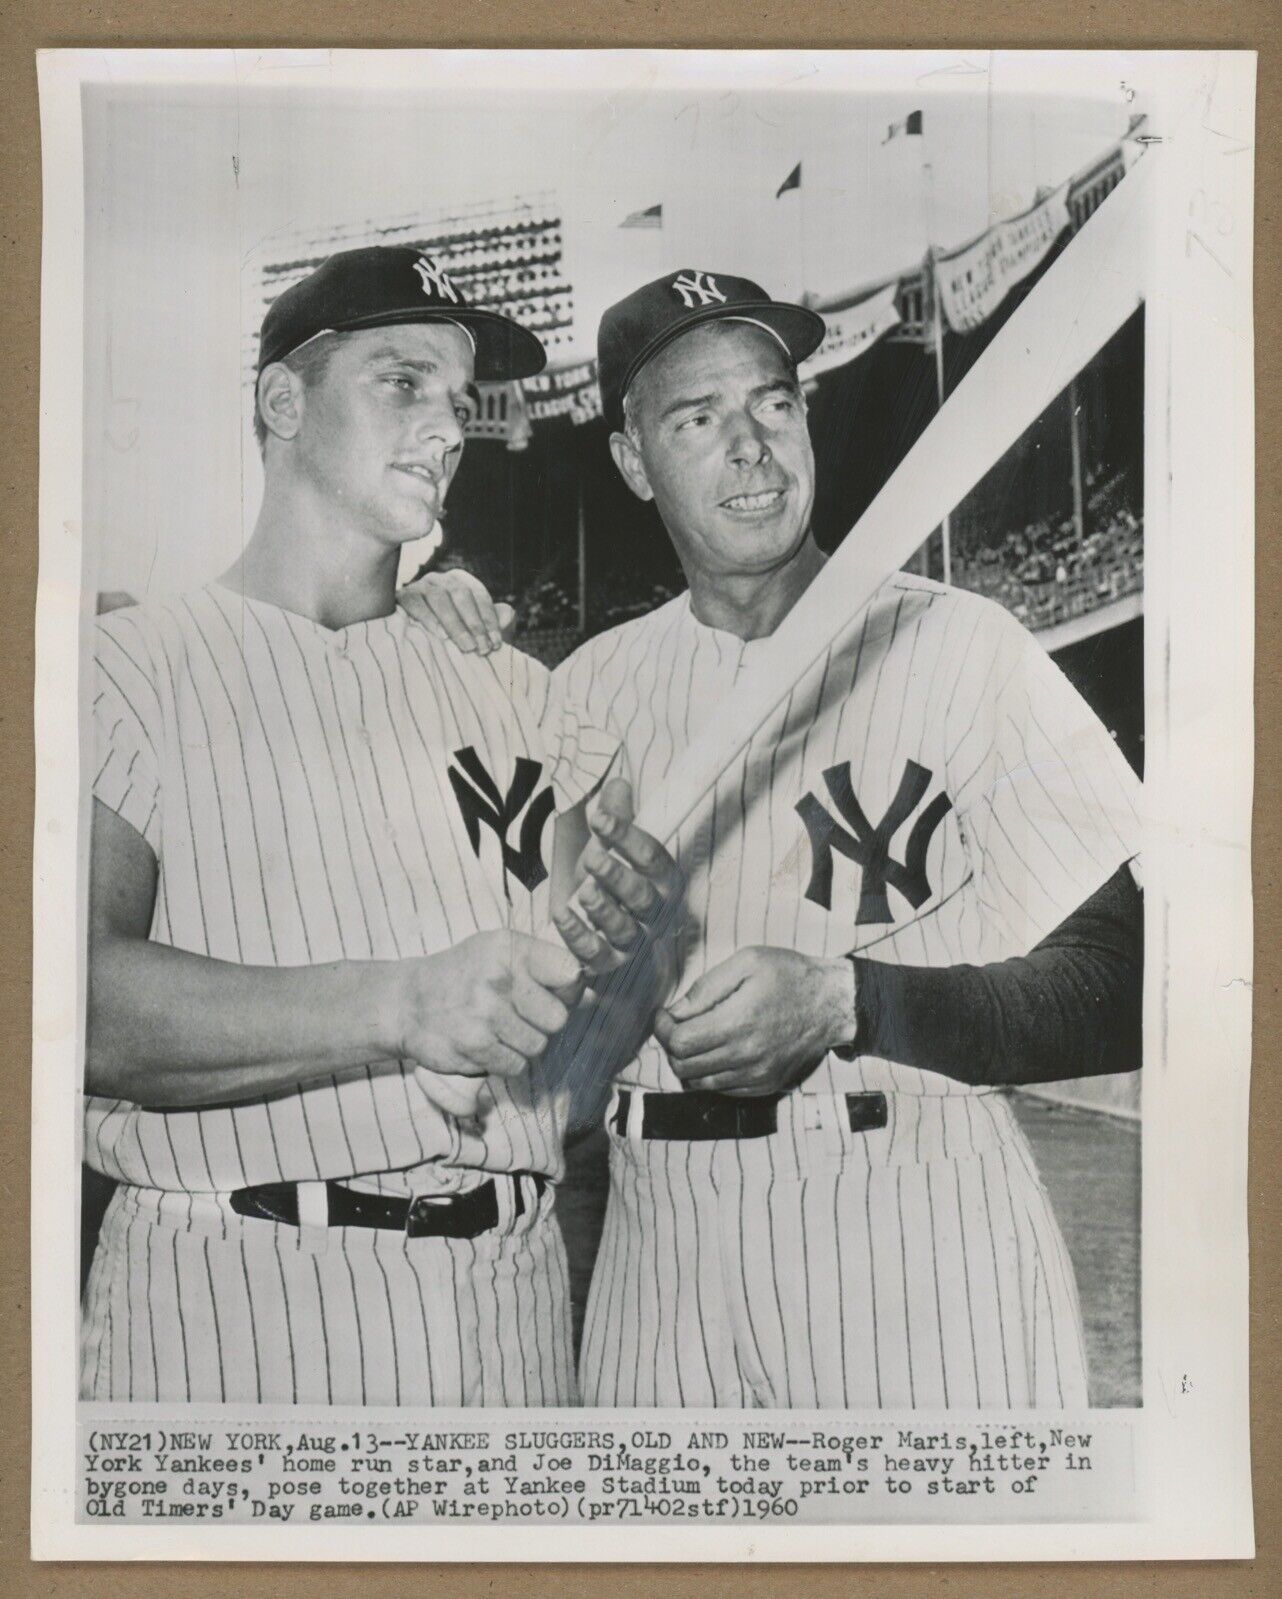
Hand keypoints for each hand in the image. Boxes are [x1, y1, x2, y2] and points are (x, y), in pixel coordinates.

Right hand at [391, 930, 583, 1082]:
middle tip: (519, 1015)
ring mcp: (485, 1013)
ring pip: (538, 1046)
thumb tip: (592, 995)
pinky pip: (516, 1066)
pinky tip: (486, 1044)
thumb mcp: (499, 953)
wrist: (407, 1001)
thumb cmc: (463, 974)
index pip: (569, 972)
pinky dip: (504, 1061)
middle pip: (558, 1018)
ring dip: (522, 1044)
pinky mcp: (473, 1046)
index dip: (568, 989)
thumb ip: (545, 967)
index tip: (553, 990)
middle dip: (543, 1023)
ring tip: (498, 1028)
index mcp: (509, 949)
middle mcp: (498, 978)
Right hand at [398, 569, 515, 654]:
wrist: (417, 647)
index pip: (479, 595)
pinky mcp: (403, 596)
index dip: (489, 620)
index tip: (497, 643)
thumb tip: (508, 614)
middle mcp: (441, 579)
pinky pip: (415, 603)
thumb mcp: (479, 631)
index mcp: (462, 582)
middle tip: (482, 649)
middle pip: (461, 595)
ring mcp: (421, 585)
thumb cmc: (454, 638)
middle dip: (474, 624)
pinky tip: (440, 636)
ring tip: (466, 646)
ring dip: (455, 624)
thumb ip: (498, 621)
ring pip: (439, 597)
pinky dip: (428, 618)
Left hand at [553, 778, 683, 982]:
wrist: (587, 911)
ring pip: (624, 929)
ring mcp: (633, 939)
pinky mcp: (608, 960)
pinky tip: (563, 916)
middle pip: (642, 897)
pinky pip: (596, 954)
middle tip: (593, 858)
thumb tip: (616, 786)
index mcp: (662, 876)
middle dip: (618, 877)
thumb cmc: (605, 870)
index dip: (627, 836)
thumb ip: (614, 814)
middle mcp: (654, 910)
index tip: (600, 818)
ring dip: (603, 911)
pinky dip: (579, 937)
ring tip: (584, 892)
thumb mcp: (607, 840)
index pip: (651, 857)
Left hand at [653, 948, 855, 1096]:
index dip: (662, 1029)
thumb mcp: (748, 962)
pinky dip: (710, 1074)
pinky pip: (722, 1089)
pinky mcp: (765, 1085)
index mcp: (738, 1022)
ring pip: (699, 1083)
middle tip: (678, 1025)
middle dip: (671, 1045)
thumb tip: (676, 1011)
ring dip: (689, 1062)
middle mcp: (745, 1056)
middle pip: (683, 1067)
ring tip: (697, 1038)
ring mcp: (756, 1075)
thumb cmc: (789, 976)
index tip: (664, 1014)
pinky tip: (719, 1050)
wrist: (831, 1004)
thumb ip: (707, 987)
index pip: (679, 1042)